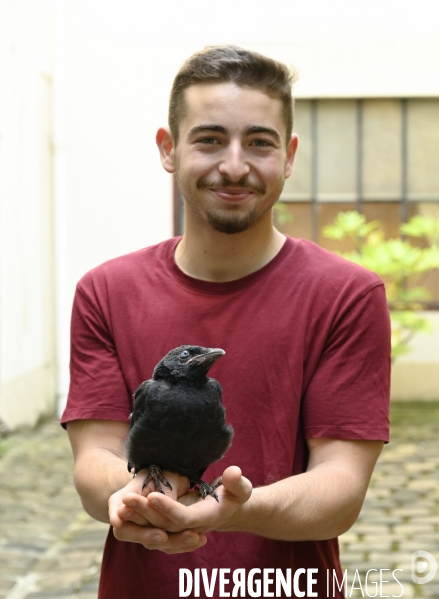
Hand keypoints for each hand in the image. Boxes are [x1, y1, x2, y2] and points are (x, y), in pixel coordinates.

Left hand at [110, 466, 251, 553]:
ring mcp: (177, 530)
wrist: (227, 508)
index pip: (183, 519)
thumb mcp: (240, 488)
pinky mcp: (169, 527)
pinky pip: (150, 527)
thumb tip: (233, 473)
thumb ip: (237, 482)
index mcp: (204, 520)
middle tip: (127, 497)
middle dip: (144, 512)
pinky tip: (122, 507)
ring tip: (121, 501)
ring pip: (153, 527)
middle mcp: (188, 529)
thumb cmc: (234, 494)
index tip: (152, 495)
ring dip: (137, 517)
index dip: (168, 508)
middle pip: (162, 525)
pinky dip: (136, 521)